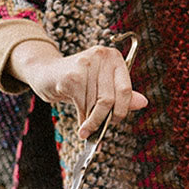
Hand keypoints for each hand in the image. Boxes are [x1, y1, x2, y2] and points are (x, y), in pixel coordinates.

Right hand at [8, 40, 147, 137]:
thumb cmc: (78, 81)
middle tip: (99, 132)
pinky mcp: (71, 75)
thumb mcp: (102, 86)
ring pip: (96, 104)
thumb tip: (143, 102)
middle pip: (110, 99)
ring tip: (86, 131)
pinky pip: (82, 106)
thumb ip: (122, 94)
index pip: (126, 89)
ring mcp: (86, 64)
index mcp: (114, 58)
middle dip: (105, 120)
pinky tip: (80, 125)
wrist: (45, 72)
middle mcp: (102, 56)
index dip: (123, 110)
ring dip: (92, 123)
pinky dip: (82, 120)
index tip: (116, 121)